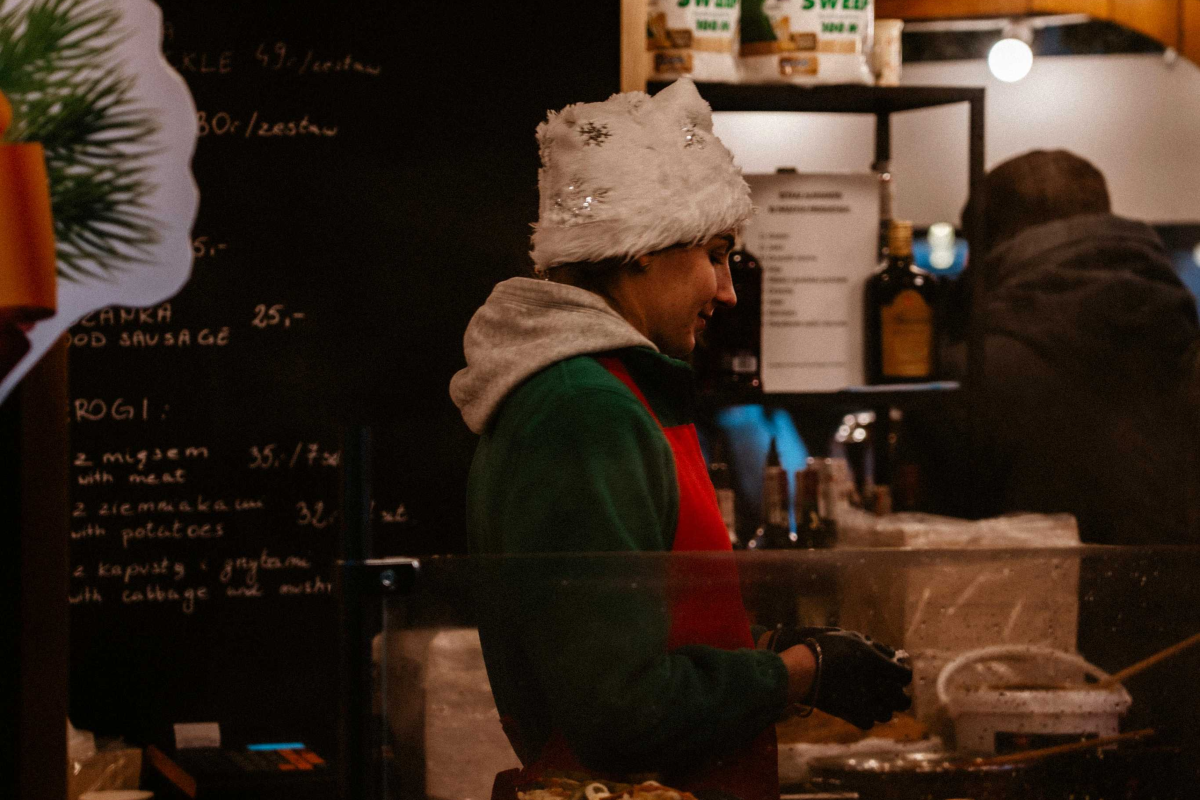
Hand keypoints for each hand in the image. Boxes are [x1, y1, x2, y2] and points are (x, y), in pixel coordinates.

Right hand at [766, 625, 911, 729]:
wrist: (803, 669)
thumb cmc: (826, 648)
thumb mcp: (852, 638)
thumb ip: (876, 646)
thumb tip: (892, 654)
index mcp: (878, 665)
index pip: (905, 675)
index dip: (904, 670)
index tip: (898, 666)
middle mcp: (876, 688)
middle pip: (903, 701)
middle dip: (900, 694)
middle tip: (892, 687)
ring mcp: (865, 705)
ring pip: (887, 715)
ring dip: (884, 706)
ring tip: (875, 698)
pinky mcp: (851, 716)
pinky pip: (868, 723)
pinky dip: (867, 716)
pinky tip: (861, 707)